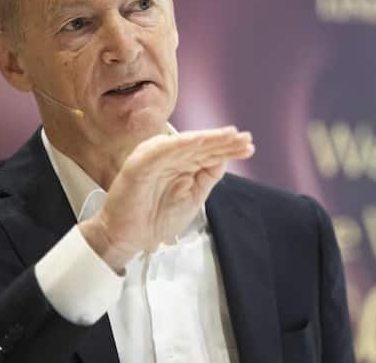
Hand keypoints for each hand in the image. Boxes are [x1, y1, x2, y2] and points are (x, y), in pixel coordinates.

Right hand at [80, 126, 253, 271]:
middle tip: (245, 138)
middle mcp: (166, 156)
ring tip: (229, 136)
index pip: (206, 152)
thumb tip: (224, 157)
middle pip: (199, 145)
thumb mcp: (193, 198)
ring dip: (207, 139)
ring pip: (184, 144)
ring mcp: (151, 158)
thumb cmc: (156, 218)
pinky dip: (181, 144)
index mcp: (178, 161)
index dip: (227, 148)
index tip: (248, 147)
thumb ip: (207, 177)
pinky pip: (161, 151)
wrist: (126, 239)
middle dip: (223, 141)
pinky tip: (200, 141)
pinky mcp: (138, 164)